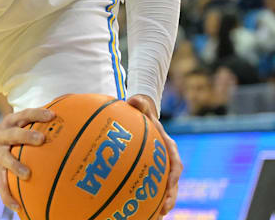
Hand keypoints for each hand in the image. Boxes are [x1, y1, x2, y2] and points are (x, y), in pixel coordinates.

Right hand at [0, 107, 54, 214]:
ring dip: (15, 166)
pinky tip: (19, 207)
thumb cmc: (15, 136)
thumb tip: (76, 124)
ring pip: (5, 159)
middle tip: (41, 139)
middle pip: (14, 134)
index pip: (24, 115)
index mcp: (11, 123)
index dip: (37, 114)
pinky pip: (1, 184)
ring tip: (27, 174)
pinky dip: (8, 196)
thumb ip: (42, 125)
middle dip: (27, 136)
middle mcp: (2, 136)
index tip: (52, 115)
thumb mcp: (22, 125)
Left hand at [127, 94, 181, 217]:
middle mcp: (167, 161)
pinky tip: (137, 212)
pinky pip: (151, 188)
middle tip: (164, 209)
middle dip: (171, 196)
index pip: (175, 162)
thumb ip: (139, 103)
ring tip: (156, 217)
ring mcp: (160, 168)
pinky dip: (148, 200)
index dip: (174, 172)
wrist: (143, 116)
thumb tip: (133, 100)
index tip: (172, 181)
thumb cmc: (142, 112)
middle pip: (173, 182)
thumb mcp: (141, 106)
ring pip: (165, 190)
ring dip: (162, 203)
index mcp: (168, 147)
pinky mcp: (151, 172)